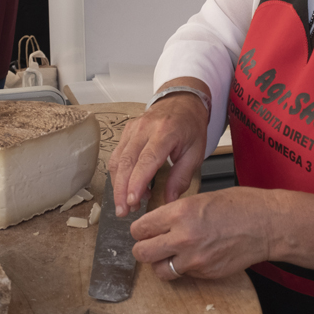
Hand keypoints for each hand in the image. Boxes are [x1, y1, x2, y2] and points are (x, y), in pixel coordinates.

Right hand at [108, 92, 208, 215]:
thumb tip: (168, 200)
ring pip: (117, 160)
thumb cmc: (191, 126)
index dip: (137, 183)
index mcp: (166, 131)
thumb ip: (181, 177)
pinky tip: (127, 188)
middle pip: (126, 162)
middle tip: (124, 212)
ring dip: (118, 185)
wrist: (182, 101)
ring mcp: (133, 128)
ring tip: (126, 205)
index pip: (146, 160)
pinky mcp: (126, 131)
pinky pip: (117, 156)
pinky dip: (118, 175)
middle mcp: (145, 128)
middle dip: (122, 190)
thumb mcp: (196, 152)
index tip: (132, 202)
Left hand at [132, 187, 275, 280]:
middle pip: (142, 253)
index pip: (140, 228)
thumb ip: (176, 212)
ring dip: (161, 263)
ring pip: (159, 270)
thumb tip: (157, 222)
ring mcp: (195, 259)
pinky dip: (185, 268)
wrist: (268, 224)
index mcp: (180, 213)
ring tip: (170, 254)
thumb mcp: (202, 198)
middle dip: (143, 248)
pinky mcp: (205, 273)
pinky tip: (196, 255)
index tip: (143, 230)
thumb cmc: (240, 205)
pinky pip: (183, 274)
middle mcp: (184, 238)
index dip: (140, 230)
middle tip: (150, 244)